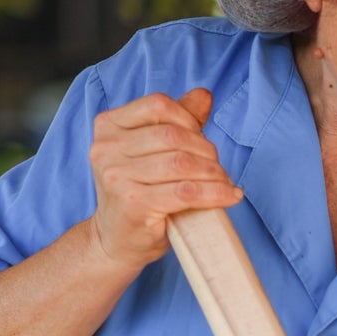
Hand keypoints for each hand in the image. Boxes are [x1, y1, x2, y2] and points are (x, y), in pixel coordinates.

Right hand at [88, 87, 242, 277]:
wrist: (116, 241)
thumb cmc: (138, 194)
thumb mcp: (150, 153)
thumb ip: (174, 121)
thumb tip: (204, 95)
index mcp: (107, 126)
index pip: (158, 105)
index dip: (189, 120)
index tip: (202, 143)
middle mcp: (106, 148)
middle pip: (173, 135)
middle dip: (206, 150)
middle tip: (219, 170)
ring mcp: (117, 176)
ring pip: (182, 162)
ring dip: (213, 173)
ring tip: (225, 184)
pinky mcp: (134, 204)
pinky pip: (186, 191)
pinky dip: (215, 193)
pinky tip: (230, 196)